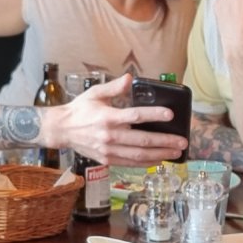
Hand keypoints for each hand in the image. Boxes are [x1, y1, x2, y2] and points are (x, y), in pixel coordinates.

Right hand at [47, 74, 187, 165]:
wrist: (61, 130)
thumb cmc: (79, 110)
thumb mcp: (94, 93)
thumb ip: (114, 87)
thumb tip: (130, 78)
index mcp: (107, 118)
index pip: (135, 116)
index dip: (154, 115)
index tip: (170, 114)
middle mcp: (109, 136)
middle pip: (143, 140)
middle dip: (165, 141)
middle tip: (182, 141)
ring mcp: (108, 150)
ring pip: (139, 155)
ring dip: (160, 155)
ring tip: (175, 153)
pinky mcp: (107, 160)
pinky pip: (130, 163)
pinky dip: (146, 163)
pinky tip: (158, 160)